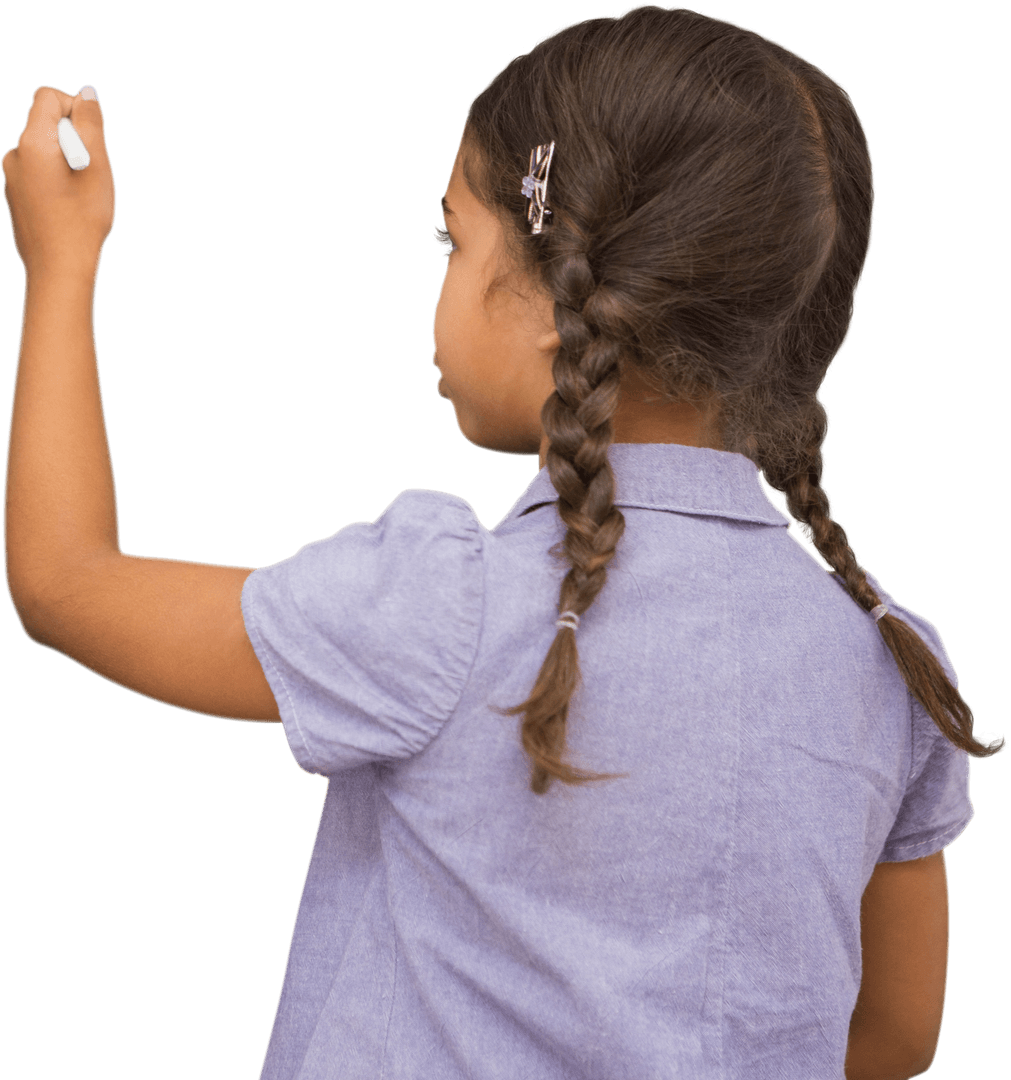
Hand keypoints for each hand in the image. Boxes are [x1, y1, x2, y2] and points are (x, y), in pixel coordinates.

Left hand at [1, 85, 115, 278]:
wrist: (58, 270)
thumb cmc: (82, 223)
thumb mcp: (98, 169)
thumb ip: (91, 125)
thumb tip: (86, 93)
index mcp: (32, 142)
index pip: (48, 98)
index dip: (75, 111)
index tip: (92, 144)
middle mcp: (14, 154)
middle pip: (46, 125)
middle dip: (72, 142)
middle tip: (89, 177)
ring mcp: (11, 176)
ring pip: (43, 152)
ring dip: (65, 164)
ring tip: (79, 197)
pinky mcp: (14, 195)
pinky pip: (37, 173)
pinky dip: (55, 181)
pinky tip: (67, 210)